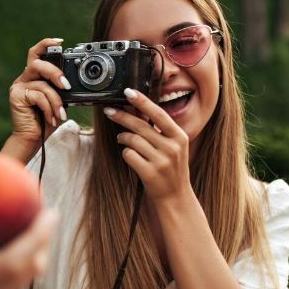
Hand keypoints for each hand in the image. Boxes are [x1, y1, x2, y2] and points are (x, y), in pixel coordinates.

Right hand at [8, 38, 71, 146]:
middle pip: (38, 63)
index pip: (36, 54)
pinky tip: (52, 119)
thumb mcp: (58, 101)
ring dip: (56, 100)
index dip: (46, 44)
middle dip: (55, 72)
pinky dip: (49, 108)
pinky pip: (38, 96)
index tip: (60, 42)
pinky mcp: (16, 97)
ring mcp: (18, 87)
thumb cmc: (45, 122)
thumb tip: (72, 81)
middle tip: (66, 85)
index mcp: (33, 77)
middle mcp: (24, 79)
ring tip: (60, 114)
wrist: (32, 140)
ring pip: (42, 84)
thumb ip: (61, 89)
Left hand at [104, 88, 191, 202]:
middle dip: (122, 116)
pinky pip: (129, 155)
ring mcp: (162, 161)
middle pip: (141, 126)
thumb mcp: (173, 147)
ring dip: (122, 137)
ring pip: (132, 140)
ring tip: (121, 138)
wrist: (176, 197)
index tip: (128, 92)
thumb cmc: (171, 168)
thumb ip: (160, 131)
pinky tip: (129, 155)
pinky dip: (125, 153)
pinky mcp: (150, 173)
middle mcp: (172, 147)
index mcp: (180, 136)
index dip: (143, 102)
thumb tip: (137, 109)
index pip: (159, 114)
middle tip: (109, 111)